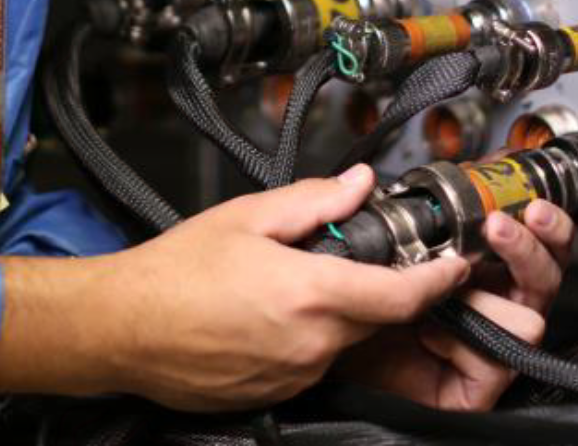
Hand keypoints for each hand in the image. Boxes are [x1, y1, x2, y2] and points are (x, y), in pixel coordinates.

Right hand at [0, 165, 471, 410]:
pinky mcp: (276, 393)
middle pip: (376, 316)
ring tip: (286, 280)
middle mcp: (310, 344)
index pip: (401, 295)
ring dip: (335, 310)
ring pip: (342, 338)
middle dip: (376, 285)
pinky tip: (266, 311)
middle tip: (345, 255)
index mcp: (309, 294)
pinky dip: (306, 334)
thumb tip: (358, 183)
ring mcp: (294, 375)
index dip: (438, 279)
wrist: (123, 328)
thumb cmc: (174, 272)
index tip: (454, 265)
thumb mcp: (247, 216)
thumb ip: (313, 200)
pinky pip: (312, 360)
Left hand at [330, 199, 574, 411]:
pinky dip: (462, 344)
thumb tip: (370, 177)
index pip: (527, 235)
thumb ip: (355, 208)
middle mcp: (485, 298)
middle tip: (499, 228)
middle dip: (529, 247)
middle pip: (546, 272)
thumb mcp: (346, 246)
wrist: (319, 356)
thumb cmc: (340, 303)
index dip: (536, 218)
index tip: (528, 203)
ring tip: (453, 289)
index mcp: (470, 258)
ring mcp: (485, 342)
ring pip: (530, 318)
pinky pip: (496, 362)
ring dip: (489, 298)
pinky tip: (430, 335)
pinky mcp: (474, 385)